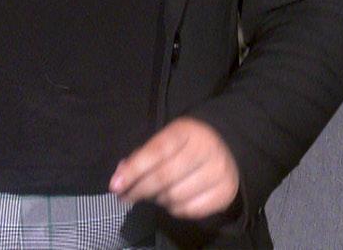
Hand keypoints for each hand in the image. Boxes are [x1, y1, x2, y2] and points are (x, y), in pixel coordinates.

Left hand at [110, 117, 238, 220]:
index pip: (156, 151)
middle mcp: (206, 150)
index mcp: (186, 131)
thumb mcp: (167, 138)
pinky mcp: (225, 193)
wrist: (227, 146)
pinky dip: (174, 209)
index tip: (115, 185)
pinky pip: (190, 210)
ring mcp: (219, 172)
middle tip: (126, 196)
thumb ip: (143, 155)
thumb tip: (120, 176)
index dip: (134, 169)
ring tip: (153, 195)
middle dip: (139, 190)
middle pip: (164, 177)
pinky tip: (171, 201)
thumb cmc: (187, 143)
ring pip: (175, 197)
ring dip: (157, 200)